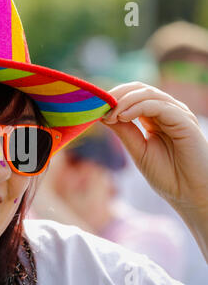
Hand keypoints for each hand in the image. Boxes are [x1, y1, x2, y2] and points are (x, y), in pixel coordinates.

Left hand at [101, 82, 207, 260]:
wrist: (190, 194)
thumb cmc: (167, 175)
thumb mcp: (138, 150)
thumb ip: (124, 131)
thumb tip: (103, 114)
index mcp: (155, 118)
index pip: (132, 96)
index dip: (112, 99)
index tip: (94, 108)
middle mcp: (167, 112)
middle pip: (139, 90)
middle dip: (116, 95)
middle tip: (98, 106)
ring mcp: (177, 114)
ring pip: (147, 94)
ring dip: (123, 101)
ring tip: (109, 115)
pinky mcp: (184, 121)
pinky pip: (159, 106)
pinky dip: (138, 107)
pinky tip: (122, 117)